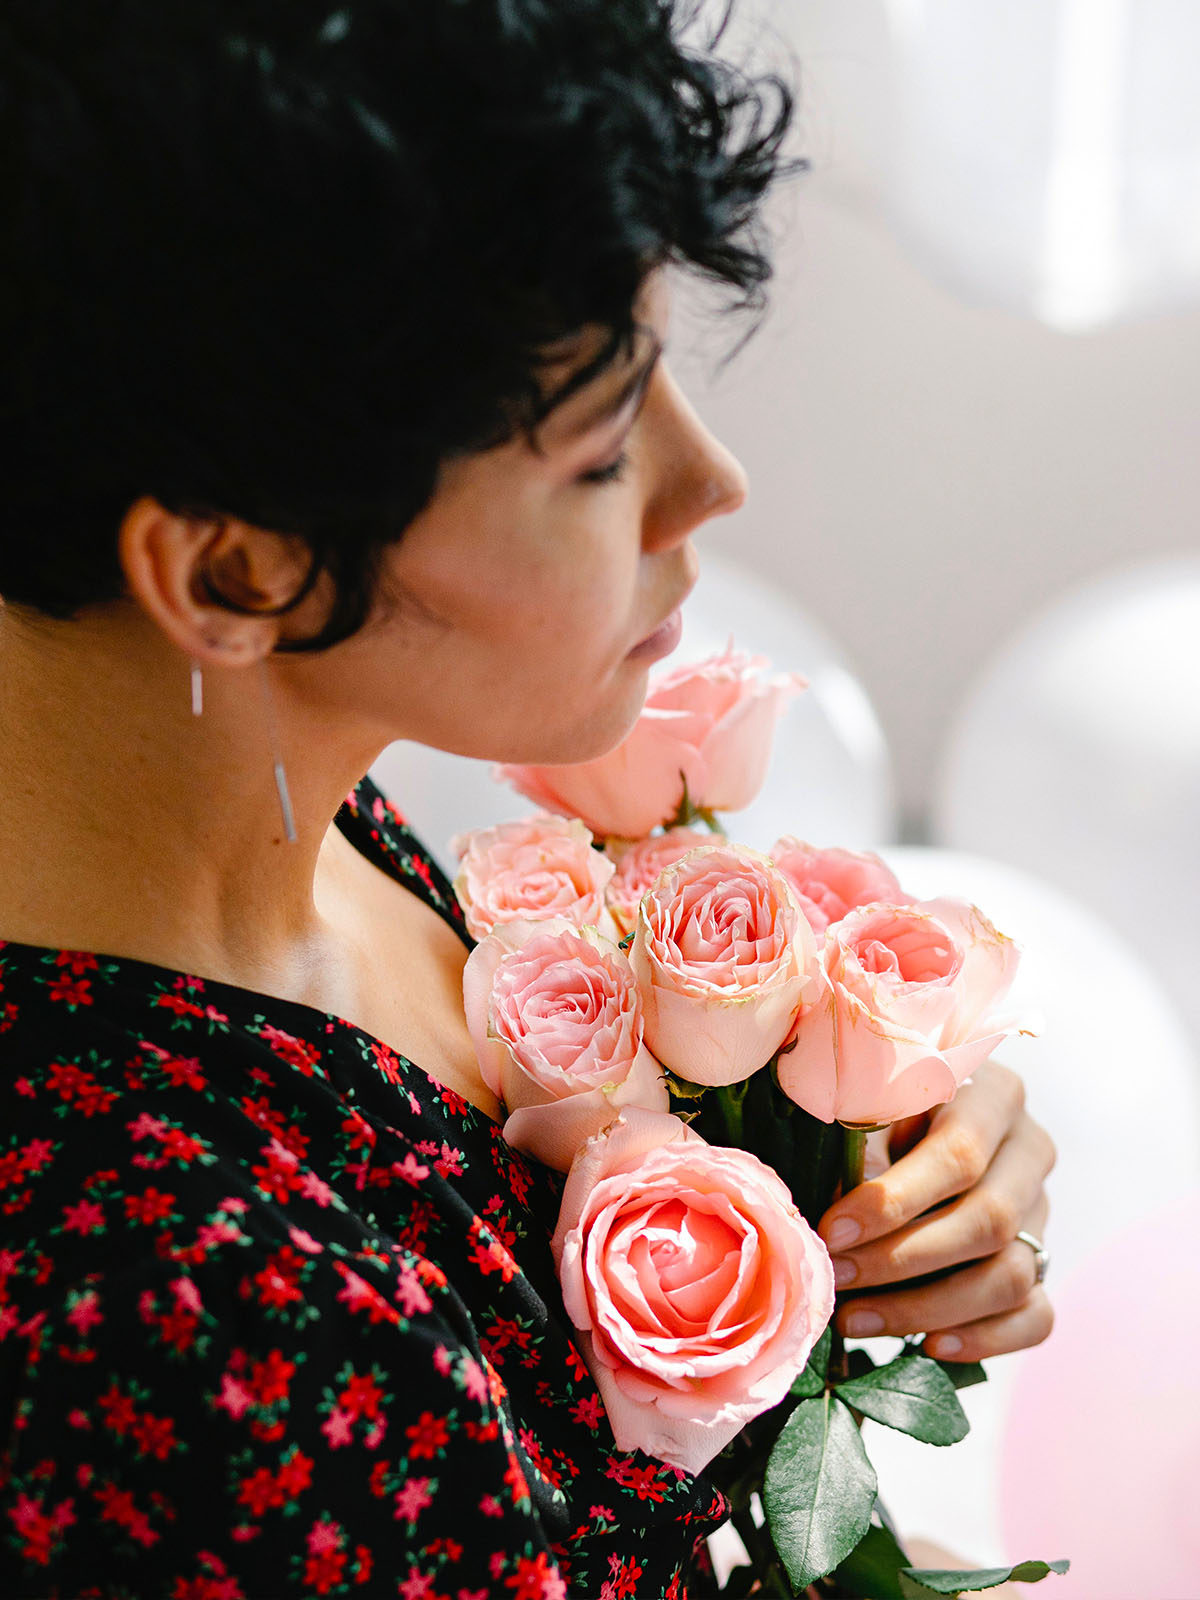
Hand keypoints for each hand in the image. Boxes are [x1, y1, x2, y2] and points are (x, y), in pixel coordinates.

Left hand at [816, 1061, 1054, 1361]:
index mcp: (993, 1095)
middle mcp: (1029, 1151)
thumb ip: (857, 1148)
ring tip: (856, 1320)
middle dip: (902, 1260)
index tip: (831, 1231)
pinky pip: (1035, 1316)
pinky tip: (927, 1346)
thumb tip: (826, 1217)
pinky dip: (985, 1339)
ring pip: (1012, 1276)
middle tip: (838, 1280)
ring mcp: (1042, 1211)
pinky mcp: (1043, 1263)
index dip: (894, 1201)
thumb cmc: (879, 1108)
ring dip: (928, 1308)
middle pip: (989, 1221)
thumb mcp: (867, 1106)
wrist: (911, 1124)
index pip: (959, 1156)